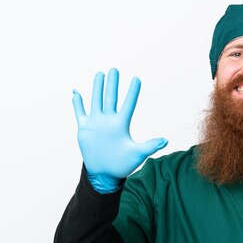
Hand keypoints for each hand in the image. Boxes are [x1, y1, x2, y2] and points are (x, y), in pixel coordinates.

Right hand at [72, 68, 167, 192]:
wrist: (105, 173)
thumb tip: (165, 140)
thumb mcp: (138, 154)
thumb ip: (149, 146)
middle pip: (110, 98)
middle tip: (114, 69)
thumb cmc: (123, 164)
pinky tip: (76, 92)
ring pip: (96, 101)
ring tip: (99, 74)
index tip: (137, 79)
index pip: (128, 104)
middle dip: (112, 84)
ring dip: (97, 88)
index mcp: (121, 124)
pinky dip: (77, 103)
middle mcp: (109, 120)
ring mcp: (96, 123)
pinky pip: (80, 112)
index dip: (132, 92)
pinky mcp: (85, 128)